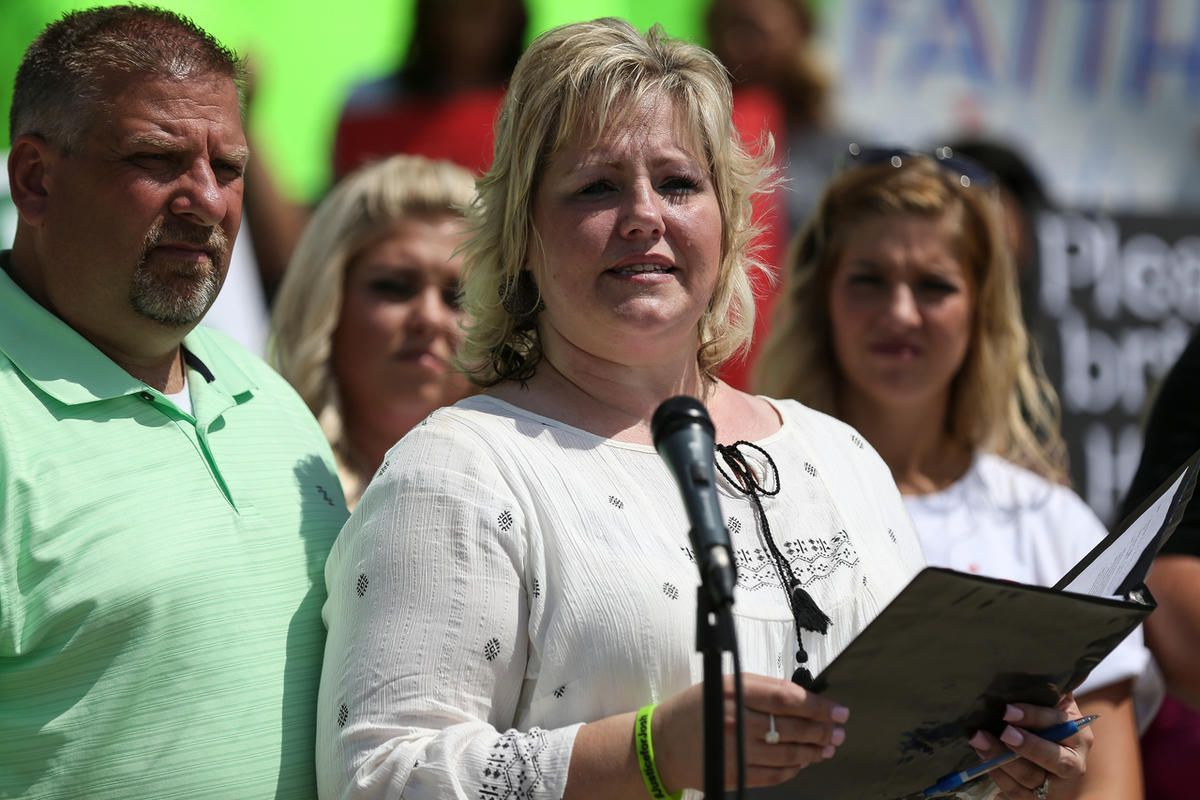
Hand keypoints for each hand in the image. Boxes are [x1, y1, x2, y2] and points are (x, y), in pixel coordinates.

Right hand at [653, 673, 849, 790]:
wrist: (664, 742)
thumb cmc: (696, 707)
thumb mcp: (725, 683)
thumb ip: (762, 687)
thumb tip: (803, 696)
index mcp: (734, 691)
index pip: (788, 699)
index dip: (819, 707)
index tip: (839, 710)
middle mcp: (736, 721)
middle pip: (793, 728)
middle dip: (823, 730)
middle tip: (839, 730)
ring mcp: (736, 751)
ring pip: (789, 754)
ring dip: (814, 751)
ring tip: (827, 746)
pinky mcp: (736, 775)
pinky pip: (775, 775)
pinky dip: (794, 769)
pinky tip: (804, 762)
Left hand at [968, 694, 1092, 799]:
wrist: (1053, 768)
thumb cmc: (1047, 726)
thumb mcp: (1054, 708)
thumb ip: (1048, 690)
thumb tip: (1037, 656)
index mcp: (1078, 734)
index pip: (1059, 725)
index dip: (1034, 717)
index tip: (1008, 710)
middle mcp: (1073, 763)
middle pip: (1054, 759)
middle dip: (1027, 746)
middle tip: (1002, 731)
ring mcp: (1055, 786)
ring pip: (1031, 777)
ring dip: (1002, 759)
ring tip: (978, 741)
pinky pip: (1016, 791)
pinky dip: (997, 775)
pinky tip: (982, 759)